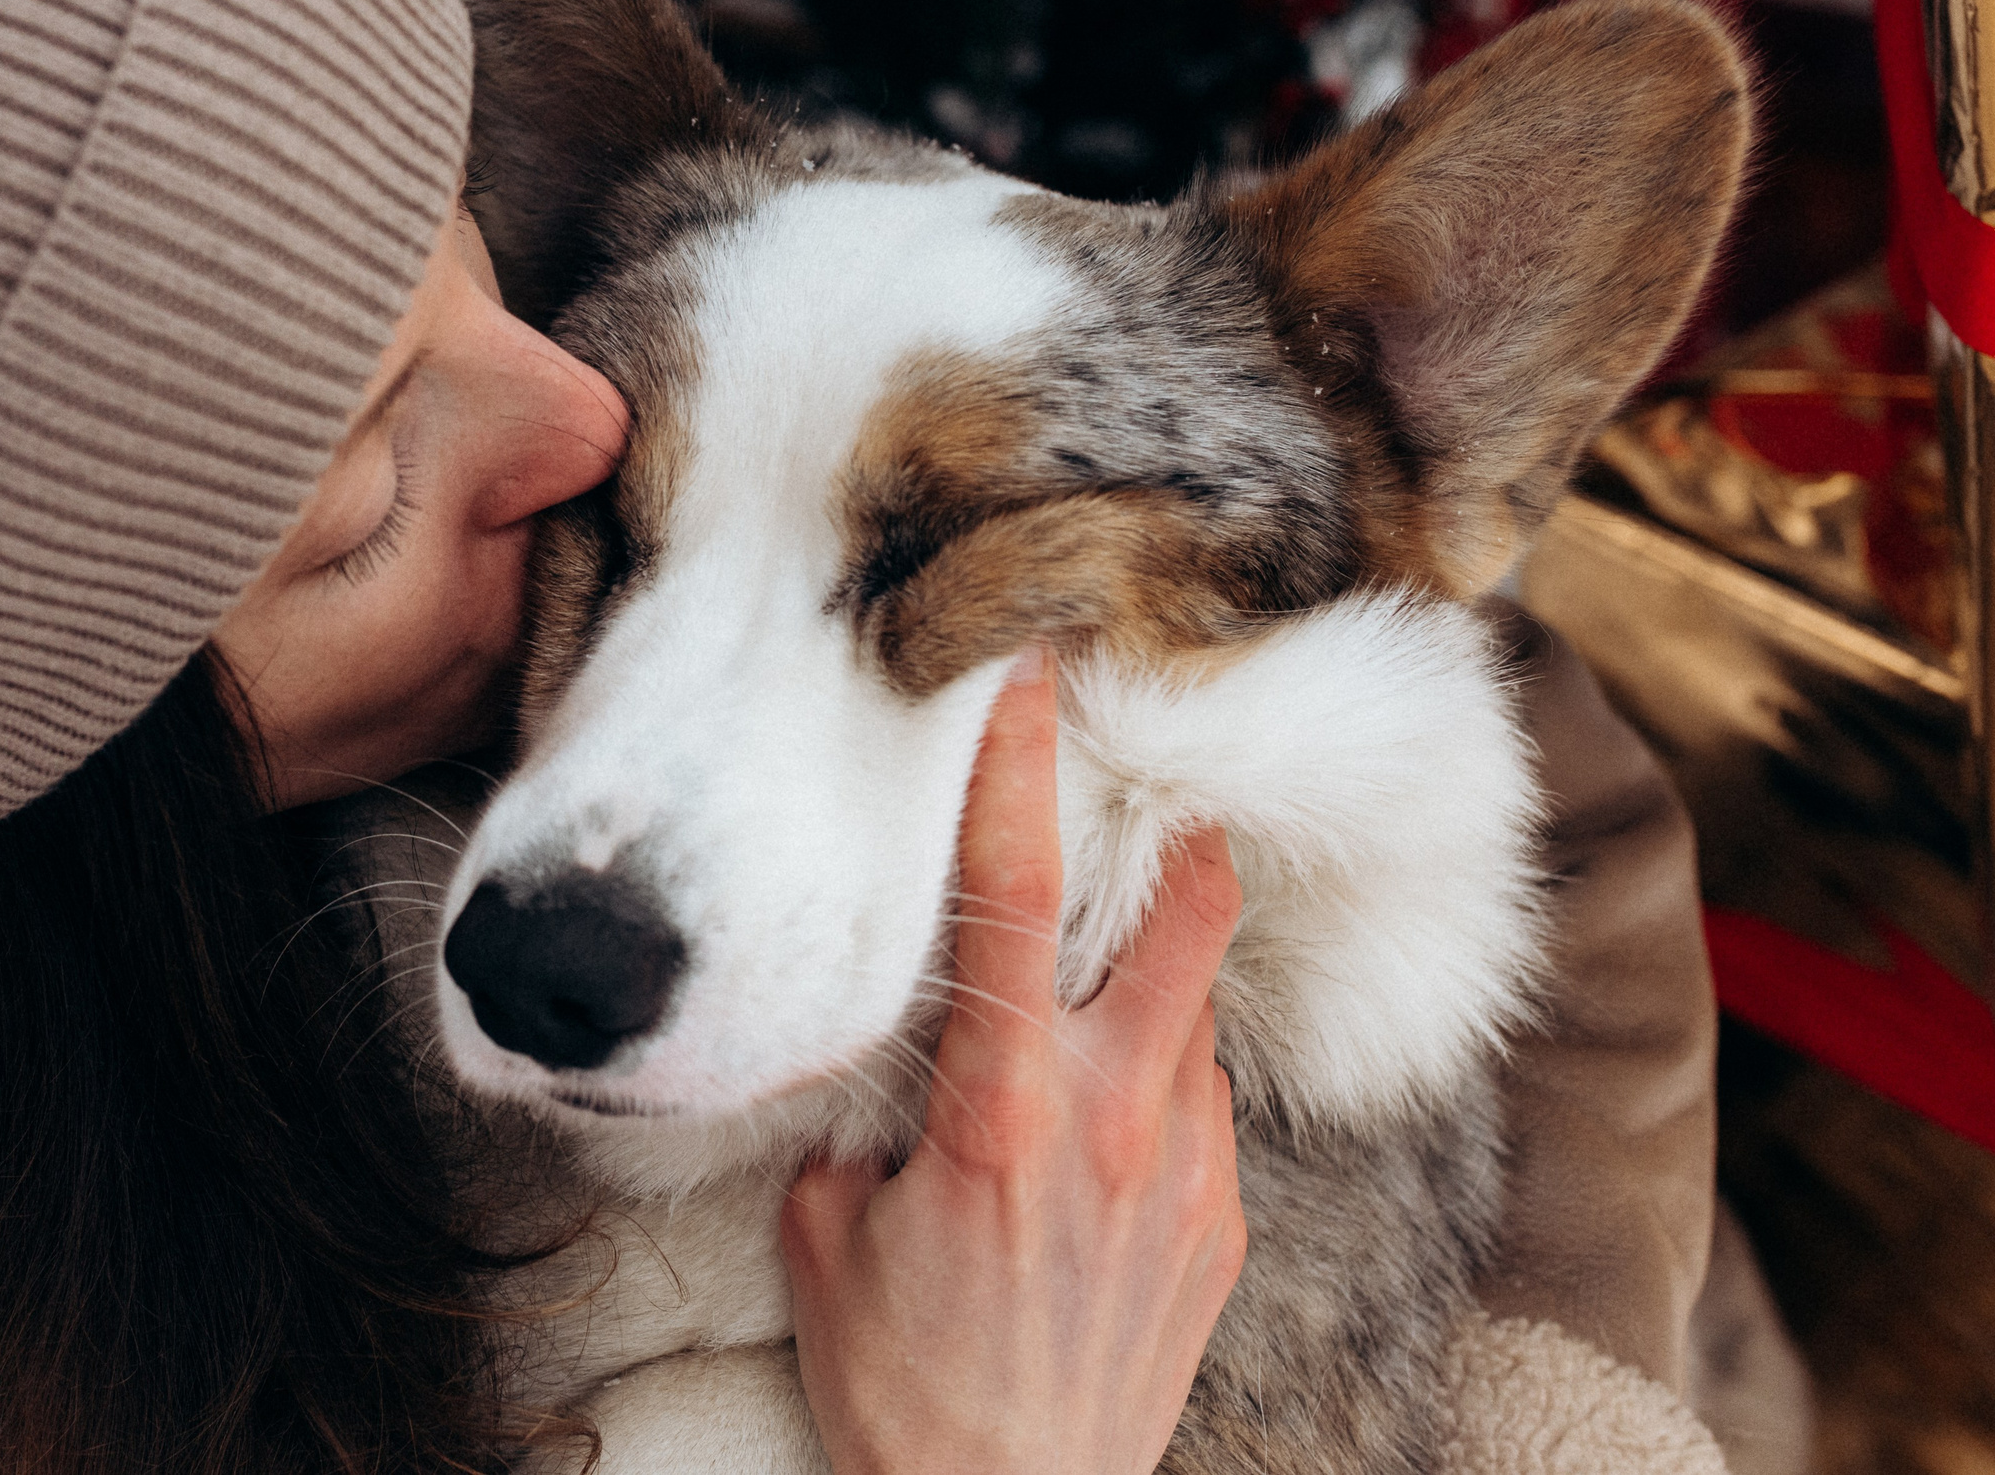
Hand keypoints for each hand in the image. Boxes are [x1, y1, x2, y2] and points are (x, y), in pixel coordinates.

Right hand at [779, 648, 1246, 1474]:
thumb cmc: (902, 1377)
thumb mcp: (831, 1232)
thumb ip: (861, 1119)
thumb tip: (876, 1058)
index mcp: (1006, 1108)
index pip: (1011, 896)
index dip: (1018, 772)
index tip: (1030, 676)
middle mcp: (1117, 1119)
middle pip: (1184, 924)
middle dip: (1178, 841)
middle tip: (1162, 790)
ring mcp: (1189, 1171)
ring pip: (1195, 1013)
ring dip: (1153, 981)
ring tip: (1099, 993)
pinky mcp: (1223, 1227)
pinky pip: (1204, 1108)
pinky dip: (1161, 1083)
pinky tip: (1108, 1123)